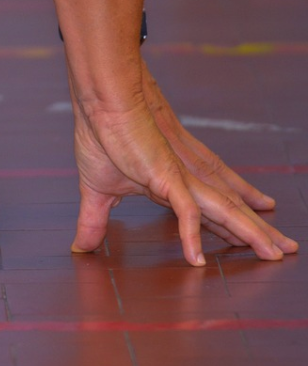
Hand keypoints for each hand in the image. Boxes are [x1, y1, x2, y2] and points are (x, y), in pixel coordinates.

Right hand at [69, 82, 297, 265]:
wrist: (103, 105)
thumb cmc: (100, 138)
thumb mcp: (96, 192)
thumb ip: (93, 222)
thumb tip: (79, 248)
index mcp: (173, 181)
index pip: (209, 208)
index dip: (230, 225)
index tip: (249, 240)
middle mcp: (186, 180)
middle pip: (229, 210)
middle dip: (257, 231)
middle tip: (286, 250)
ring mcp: (180, 179)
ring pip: (223, 211)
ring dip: (250, 233)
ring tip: (275, 253)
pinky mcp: (166, 178)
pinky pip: (184, 214)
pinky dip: (191, 237)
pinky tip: (196, 260)